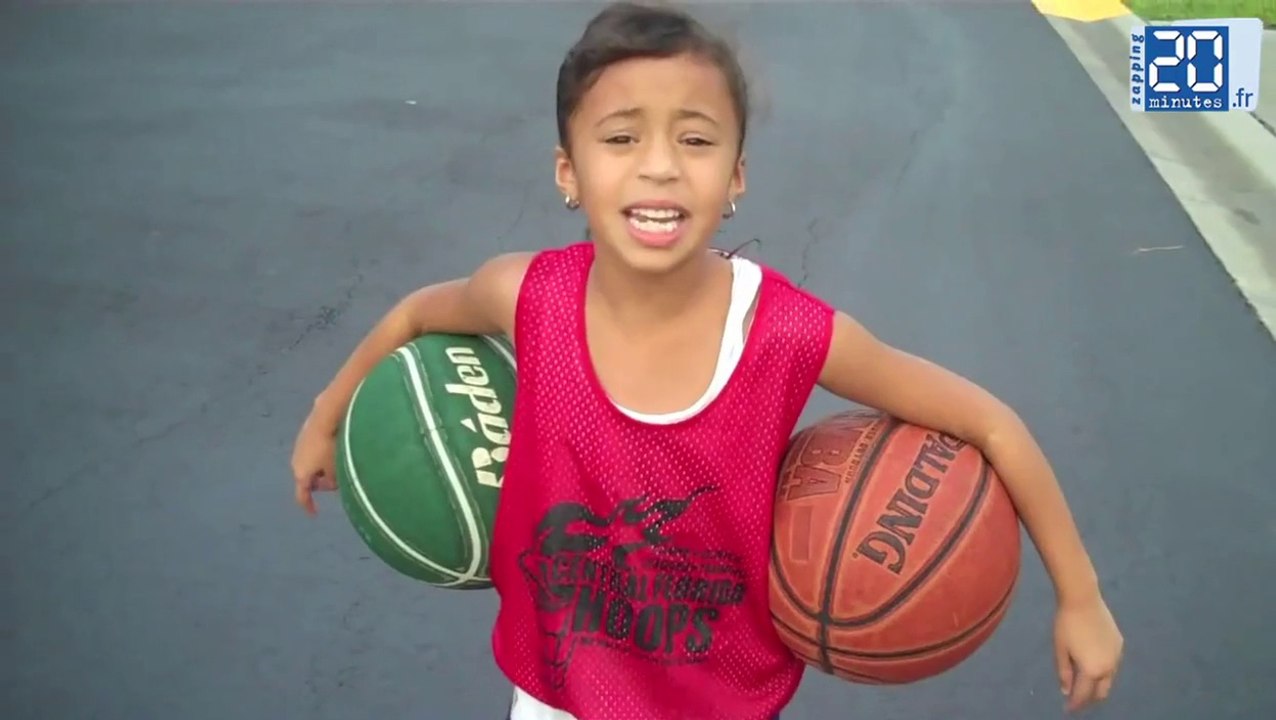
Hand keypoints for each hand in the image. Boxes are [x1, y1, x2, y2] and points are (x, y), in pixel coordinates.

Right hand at [291, 408, 338, 514]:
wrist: (327, 413)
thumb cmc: (332, 445)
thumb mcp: (336, 469)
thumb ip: (334, 481)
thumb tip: (332, 481)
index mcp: (300, 473)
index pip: (302, 495)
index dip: (308, 506)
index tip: (315, 513)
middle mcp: (296, 460)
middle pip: (308, 478)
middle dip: (321, 483)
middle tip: (336, 483)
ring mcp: (299, 445)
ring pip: (311, 463)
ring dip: (322, 468)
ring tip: (339, 464)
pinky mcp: (306, 432)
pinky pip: (314, 450)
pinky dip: (322, 454)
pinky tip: (335, 447)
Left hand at [1054, 593, 1122, 712]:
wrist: (1083, 600)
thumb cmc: (1066, 625)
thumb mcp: (1061, 650)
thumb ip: (1064, 672)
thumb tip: (1066, 690)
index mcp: (1092, 670)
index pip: (1084, 695)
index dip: (1075, 704)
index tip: (1068, 709)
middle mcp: (1109, 667)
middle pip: (1102, 692)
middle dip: (1090, 699)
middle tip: (1077, 700)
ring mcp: (1117, 656)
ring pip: (1109, 679)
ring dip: (1098, 685)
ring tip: (1085, 684)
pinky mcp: (1120, 644)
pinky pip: (1113, 664)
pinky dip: (1104, 670)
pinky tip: (1094, 666)